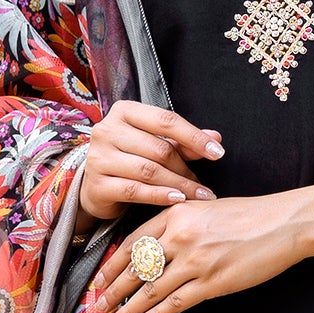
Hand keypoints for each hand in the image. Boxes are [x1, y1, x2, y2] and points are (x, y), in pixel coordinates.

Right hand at [77, 100, 222, 222]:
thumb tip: (216, 137)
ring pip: (148, 171)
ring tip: (197, 195)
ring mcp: (99, 158)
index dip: (194, 137)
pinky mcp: (97, 185)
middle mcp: (107, 130)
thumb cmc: (129, 159)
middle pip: (159, 149)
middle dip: (186, 168)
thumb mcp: (155, 144)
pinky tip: (177, 200)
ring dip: (179, 185)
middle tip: (203, 185)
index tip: (218, 152)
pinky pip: (135, 190)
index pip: (165, 120)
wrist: (95, 185)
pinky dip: (160, 196)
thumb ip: (183, 141)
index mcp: (124, 112)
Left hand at [94, 191, 312, 312]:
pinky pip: (176, 302)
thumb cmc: (250, 215)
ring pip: (150, 289)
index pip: (133, 242)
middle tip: (96, 307)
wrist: (284, 223)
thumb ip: (179, 223)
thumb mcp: (206, 207)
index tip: (99, 280)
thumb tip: (154, 248)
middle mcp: (181, 236)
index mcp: (176, 213)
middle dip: (112, 291)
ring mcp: (196, 261)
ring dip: (127, 309)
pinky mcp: (213, 282)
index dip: (112, 265)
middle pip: (135, 267)